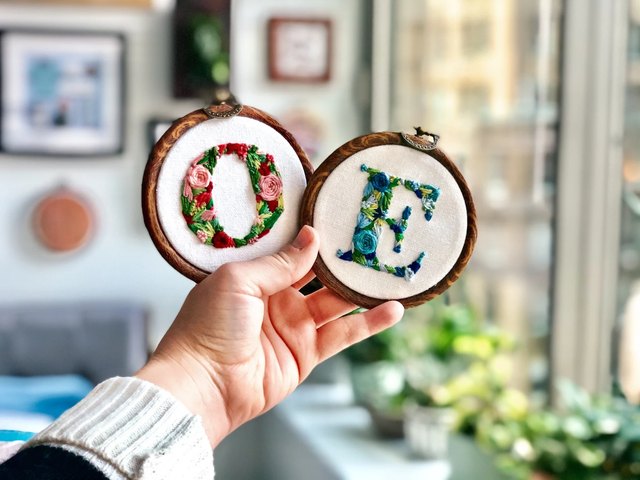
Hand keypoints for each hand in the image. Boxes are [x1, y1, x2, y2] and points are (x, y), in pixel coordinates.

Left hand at [136, 226, 403, 446]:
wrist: (202, 385)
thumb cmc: (207, 327)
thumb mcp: (239, 280)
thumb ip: (280, 262)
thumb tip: (311, 237)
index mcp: (255, 277)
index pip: (293, 252)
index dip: (317, 239)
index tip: (343, 221)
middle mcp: (276, 299)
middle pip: (320, 276)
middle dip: (345, 263)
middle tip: (375, 244)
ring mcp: (293, 327)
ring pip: (337, 303)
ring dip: (363, 291)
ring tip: (391, 274)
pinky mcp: (307, 354)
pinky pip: (343, 334)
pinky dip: (368, 323)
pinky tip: (392, 309)